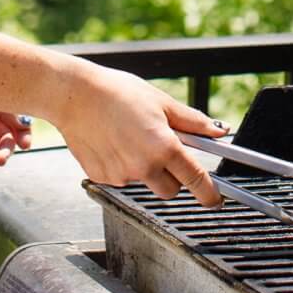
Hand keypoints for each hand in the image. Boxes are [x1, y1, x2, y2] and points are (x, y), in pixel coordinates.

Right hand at [48, 61, 228, 208]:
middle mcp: (144, 167)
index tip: (215, 199)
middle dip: (173, 176)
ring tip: (130, 138)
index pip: (195, 180)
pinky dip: (122, 166)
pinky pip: (121, 179)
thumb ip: (193, 122)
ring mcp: (121, 175)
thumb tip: (218, 131)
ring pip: (144, 183)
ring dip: (145, 169)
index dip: (209, 194)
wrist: (74, 95)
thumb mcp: (161, 102)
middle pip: (171, 190)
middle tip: (163, 151)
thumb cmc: (117, 93)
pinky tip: (113, 143)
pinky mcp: (102, 177)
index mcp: (164, 147)